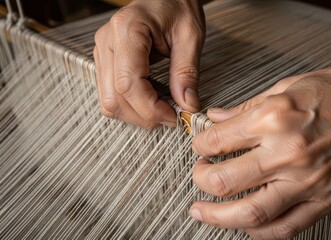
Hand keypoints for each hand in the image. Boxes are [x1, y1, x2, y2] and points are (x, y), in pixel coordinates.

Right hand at [94, 0, 204, 127]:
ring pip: (108, 101)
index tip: (174, 117)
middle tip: (171, 117)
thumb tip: (187, 106)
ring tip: (162, 110)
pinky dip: (130, 105)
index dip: (150, 108)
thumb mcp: (191, 35)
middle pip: (114, 98)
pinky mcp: (105, 60)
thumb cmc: (177, 5)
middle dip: (144, 116)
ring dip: (136, 114)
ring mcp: (102, 51)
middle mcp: (107, 41)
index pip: (128, 83)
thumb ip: (187, 72)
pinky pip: (110, 94)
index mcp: (128, 29)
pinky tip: (151, 100)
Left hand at [190, 66, 330, 238]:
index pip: (218, 140)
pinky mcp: (324, 199)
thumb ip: (248, 106)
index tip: (201, 145)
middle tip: (198, 176)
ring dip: (218, 217)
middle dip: (201, 180)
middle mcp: (288, 152)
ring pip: (250, 213)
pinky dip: (259, 232)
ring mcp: (307, 181)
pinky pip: (286, 227)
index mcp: (275, 117)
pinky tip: (245, 226)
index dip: (200, 144)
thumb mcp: (289, 85)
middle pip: (225, 181)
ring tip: (202, 212)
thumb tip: (218, 117)